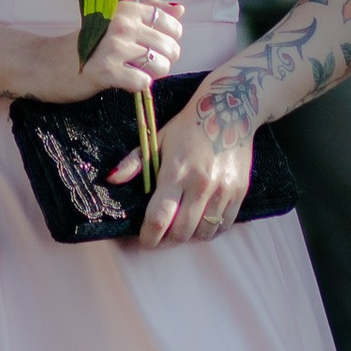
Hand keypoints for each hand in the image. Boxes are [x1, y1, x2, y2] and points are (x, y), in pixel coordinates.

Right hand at [68, 0, 184, 104]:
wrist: (48, 63)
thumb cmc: (86, 43)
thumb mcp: (116, 18)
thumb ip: (148, 11)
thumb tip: (180, 9)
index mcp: (127, 8)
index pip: (172, 25)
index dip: (169, 41)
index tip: (152, 47)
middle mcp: (122, 24)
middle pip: (170, 47)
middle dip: (163, 61)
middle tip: (143, 64)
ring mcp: (114, 47)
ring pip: (160, 65)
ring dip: (152, 75)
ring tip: (134, 72)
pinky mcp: (106, 71)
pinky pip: (142, 82)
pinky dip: (137, 85)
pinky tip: (123, 81)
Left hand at [123, 74, 255, 247]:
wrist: (229, 110)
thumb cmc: (188, 127)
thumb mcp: (157, 139)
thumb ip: (135, 162)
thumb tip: (111, 178)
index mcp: (176, 172)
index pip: (159, 218)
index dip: (149, 236)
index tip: (145, 240)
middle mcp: (201, 184)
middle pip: (181, 232)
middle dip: (167, 240)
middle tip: (160, 236)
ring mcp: (222, 190)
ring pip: (203, 233)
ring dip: (189, 236)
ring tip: (181, 227)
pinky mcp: (239, 192)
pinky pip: (223, 225)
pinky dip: (210, 230)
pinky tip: (201, 221)